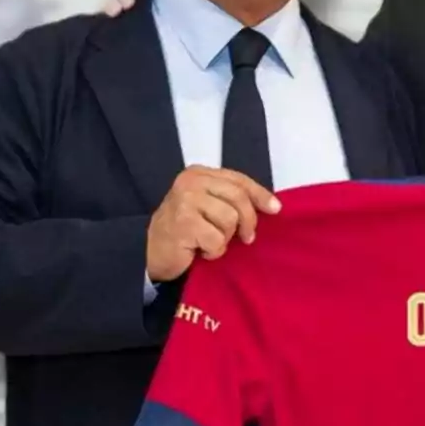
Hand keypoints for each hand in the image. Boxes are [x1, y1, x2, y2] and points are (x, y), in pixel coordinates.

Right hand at [146, 165, 280, 281]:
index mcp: (198, 173)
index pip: (238, 179)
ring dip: (225, 238)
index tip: (275, 208)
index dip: (260, 194)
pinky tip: (200, 251)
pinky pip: (217, 239)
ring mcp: (185, 201)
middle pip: (238, 197)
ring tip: (211, 242)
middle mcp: (190, 182)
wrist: (149, 252)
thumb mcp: (206, 206)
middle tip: (247, 238)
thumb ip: (230, 199)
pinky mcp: (184, 224)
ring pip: (230, 219)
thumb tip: (270, 205)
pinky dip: (214, 250)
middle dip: (248, 221)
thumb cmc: (182, 230)